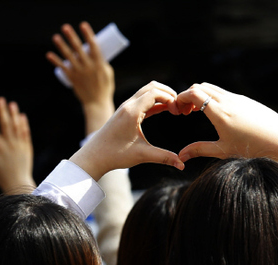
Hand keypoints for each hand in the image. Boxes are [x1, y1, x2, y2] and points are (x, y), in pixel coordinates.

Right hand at [0, 98, 35, 193]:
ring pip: (17, 126)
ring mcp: (19, 145)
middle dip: (2, 111)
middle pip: (5, 124)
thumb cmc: (0, 174)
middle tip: (0, 99)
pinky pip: (26, 133)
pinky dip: (24, 124)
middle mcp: (9, 144)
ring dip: (14, 114)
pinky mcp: (27, 148)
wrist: (18, 183)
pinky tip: (22, 116)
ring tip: (12, 103)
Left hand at [47, 21, 114, 134]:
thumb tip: (93, 51)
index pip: (94, 46)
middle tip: (65, 27)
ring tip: (55, 37)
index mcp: (99, 64)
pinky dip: (55, 61)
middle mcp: (88, 67)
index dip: (88, 34)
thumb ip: (101, 62)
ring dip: (61, 46)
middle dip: (72, 37)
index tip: (83, 25)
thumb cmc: (104, 87)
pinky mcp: (73, 78)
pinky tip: (49, 55)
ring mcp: (80, 73)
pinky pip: (63, 68)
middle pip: (79, 49)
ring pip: (69, 57)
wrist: (97, 103)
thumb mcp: (107, 73)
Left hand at [69, 81, 183, 180]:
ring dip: (162, 96)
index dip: (171, 98)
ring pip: (147, 91)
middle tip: (180, 108)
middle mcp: (128, 105)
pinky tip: (166, 110)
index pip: (155, 93)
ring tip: (174, 109)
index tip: (179, 112)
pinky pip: (143, 100)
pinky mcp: (126, 112)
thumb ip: (164, 157)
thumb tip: (182, 165)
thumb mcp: (142, 155)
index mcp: (132, 111)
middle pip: (152, 86)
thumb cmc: (115, 155)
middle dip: (169, 93)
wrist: (94, 156)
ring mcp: (126, 107)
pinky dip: (156, 102)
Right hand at [176, 83, 277, 163]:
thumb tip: (181, 156)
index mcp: (220, 112)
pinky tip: (214, 113)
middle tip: (184, 112)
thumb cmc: (253, 149)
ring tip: (196, 112)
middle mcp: (228, 101)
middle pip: (200, 87)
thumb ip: (200, 150)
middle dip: (188, 96)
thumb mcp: (223, 151)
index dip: (181, 98)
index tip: (177, 110)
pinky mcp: (246, 100)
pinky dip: (213, 97)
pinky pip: (224, 92)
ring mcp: (238, 98)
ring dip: (201, 96)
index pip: (194, 93)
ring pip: (212, 88)